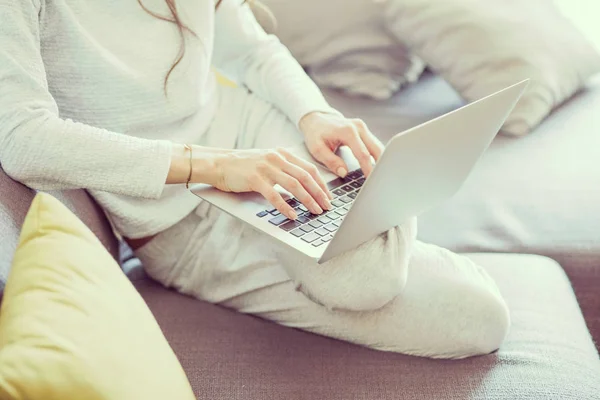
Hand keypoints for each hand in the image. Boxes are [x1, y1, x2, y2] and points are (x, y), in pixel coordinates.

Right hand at [201, 147, 331, 219]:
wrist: (218, 163)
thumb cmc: (243, 166)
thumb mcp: (267, 162)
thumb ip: (284, 169)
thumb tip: (303, 186)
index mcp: (282, 154)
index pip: (309, 168)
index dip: (321, 183)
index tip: (328, 196)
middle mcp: (276, 158)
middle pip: (305, 177)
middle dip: (319, 193)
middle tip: (327, 206)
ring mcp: (266, 168)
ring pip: (294, 185)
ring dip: (308, 200)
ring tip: (315, 211)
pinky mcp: (255, 179)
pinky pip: (274, 195)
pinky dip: (285, 206)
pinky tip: (293, 215)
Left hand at [300, 112, 383, 177]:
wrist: (316, 119)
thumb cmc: (315, 133)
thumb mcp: (317, 149)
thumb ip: (331, 161)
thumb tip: (344, 173)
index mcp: (347, 131)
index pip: (363, 154)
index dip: (368, 169)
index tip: (371, 180)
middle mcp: (358, 127)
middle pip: (376, 149)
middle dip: (380, 166)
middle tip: (379, 180)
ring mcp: (362, 127)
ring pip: (378, 146)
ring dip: (380, 161)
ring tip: (379, 176)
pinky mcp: (364, 130)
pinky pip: (374, 144)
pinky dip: (376, 156)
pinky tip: (375, 167)